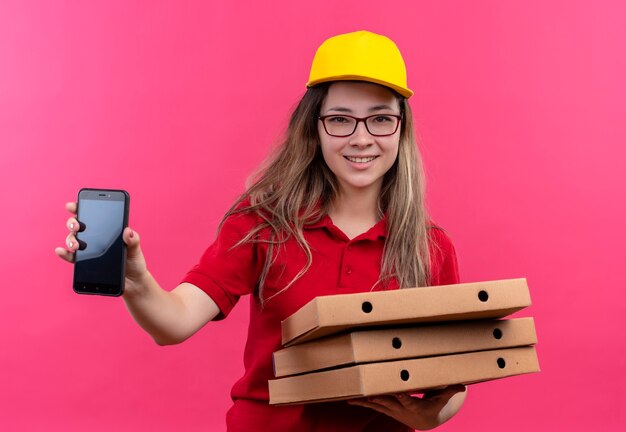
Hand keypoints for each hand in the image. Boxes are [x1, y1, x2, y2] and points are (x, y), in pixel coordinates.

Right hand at [54, 201, 149, 295]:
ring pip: (73, 239)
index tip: (72, 205)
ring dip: (70, 239)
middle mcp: (95, 237)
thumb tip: (128, 231)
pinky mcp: (85, 263)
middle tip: (76, 226)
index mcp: (107, 230)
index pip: (92, 215)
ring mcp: (88, 249)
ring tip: (76, 246)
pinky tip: (60, 251)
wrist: (132, 282)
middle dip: (73, 223)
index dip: (80, 207)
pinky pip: (71, 257)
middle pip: (78, 225)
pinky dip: (64, 254)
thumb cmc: (134, 262)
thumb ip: (133, 240)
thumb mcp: (135, 250)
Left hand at [347, 385, 466, 429]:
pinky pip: (372, 405)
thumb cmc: (433, 405)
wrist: (425, 421)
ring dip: (365, 401)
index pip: (408, 401)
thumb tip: (463, 386)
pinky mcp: (386, 409)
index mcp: (414, 405)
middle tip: (369, 393)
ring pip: (377, 404)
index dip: (403, 397)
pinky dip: (362, 402)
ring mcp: (392, 409)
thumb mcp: (442, 400)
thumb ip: (449, 391)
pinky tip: (349, 400)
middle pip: (389, 402)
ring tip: (352, 398)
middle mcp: (401, 409)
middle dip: (379, 398)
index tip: (397, 393)